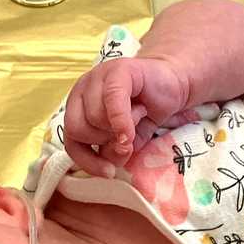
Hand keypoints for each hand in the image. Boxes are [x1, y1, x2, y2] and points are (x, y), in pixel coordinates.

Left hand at [63, 56, 190, 176]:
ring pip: (94, 117)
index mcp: (78, 108)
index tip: (108, 171)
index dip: (87, 161)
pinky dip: (122, 122)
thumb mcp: (127, 141)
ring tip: (138, 116)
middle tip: (127, 136)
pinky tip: (131, 130)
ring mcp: (97, 77)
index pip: (70, 141)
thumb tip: (110, 163)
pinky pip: (112, 101)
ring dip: (120, 129)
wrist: (173, 85)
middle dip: (103, 142)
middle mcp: (82, 91)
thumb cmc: (147, 112)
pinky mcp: (118, 71)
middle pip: (76, 129)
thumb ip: (114, 152)